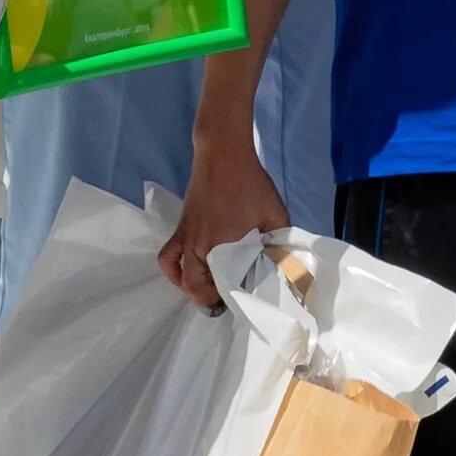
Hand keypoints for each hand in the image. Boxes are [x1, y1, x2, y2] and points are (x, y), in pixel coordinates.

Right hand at [157, 141, 288, 306]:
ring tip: (209, 288)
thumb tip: (287, 263)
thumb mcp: (275, 213)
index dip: (232, 299)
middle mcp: (200, 247)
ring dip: (193, 289)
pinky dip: (173, 270)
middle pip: (196, 289)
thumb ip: (281, 241)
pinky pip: (168, 257)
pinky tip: (185, 272)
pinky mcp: (180, 228)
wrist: (224, 154)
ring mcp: (186, 238)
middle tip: (228, 298)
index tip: (244, 301)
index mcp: (224, 247)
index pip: (222, 287)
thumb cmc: (251, 183)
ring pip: (180, 277)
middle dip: (211, 299)